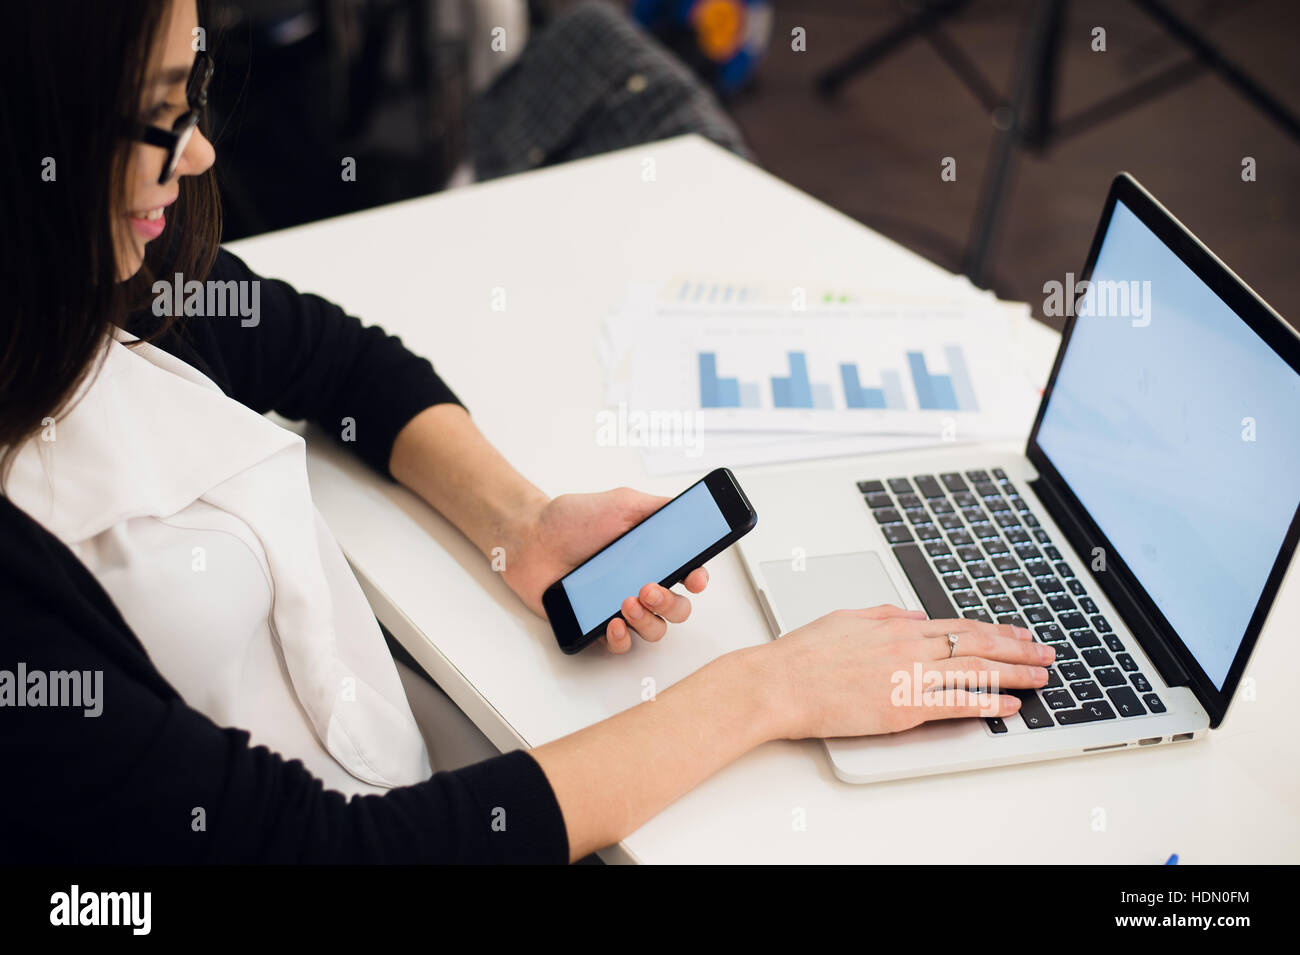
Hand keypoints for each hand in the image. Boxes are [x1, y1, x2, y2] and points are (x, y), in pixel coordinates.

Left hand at [502, 487, 709, 652]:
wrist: (530, 537)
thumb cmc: (571, 519)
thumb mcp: (622, 502)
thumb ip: (659, 507)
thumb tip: (692, 512)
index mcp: (652, 557)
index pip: (689, 575)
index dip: (698, 579)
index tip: (695, 578)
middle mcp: (640, 584)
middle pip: (678, 609)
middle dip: (671, 603)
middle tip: (649, 588)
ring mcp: (619, 607)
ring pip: (654, 630)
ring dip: (648, 620)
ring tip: (626, 602)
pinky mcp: (595, 626)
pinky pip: (620, 645)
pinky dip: (622, 638)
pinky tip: (613, 622)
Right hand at [751, 604, 1054, 738]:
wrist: (779, 682)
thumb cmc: (803, 655)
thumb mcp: (847, 618)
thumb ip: (886, 615)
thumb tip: (916, 616)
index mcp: (897, 626)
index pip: (960, 625)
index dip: (996, 630)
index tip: (1020, 635)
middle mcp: (909, 648)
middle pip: (978, 646)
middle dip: (1018, 650)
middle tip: (1046, 654)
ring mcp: (908, 679)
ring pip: (975, 673)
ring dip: (1015, 675)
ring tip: (1040, 678)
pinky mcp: (902, 709)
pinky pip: (956, 705)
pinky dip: (987, 704)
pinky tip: (1009, 706)